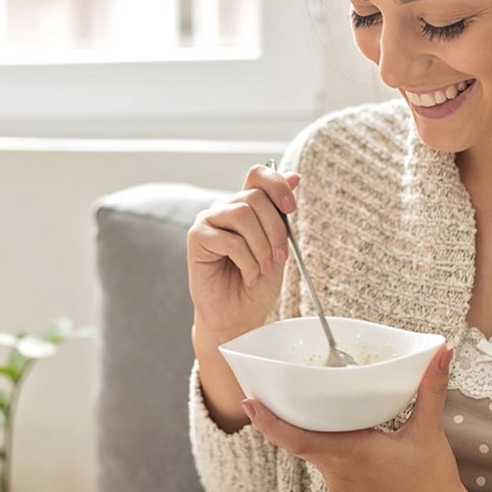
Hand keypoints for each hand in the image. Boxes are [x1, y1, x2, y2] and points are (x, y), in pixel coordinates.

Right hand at [186, 163, 300, 339]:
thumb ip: (281, 213)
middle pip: (254, 197)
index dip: (277, 185)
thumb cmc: (257, 283)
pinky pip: (229, 239)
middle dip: (275, 230)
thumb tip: (294, 176)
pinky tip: (247, 274)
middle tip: (278, 257)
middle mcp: (225, 208)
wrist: (239, 316)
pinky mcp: (197, 237)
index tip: (291, 207)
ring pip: (242, 214)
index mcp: (245, 206)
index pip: (257, 175)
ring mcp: (208, 221)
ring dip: (261, 247)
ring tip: (262, 268)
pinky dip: (246, 260)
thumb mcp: (278, 245)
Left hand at [241, 344, 479, 491]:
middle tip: (278, 396)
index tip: (248, 403)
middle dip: (292, 420)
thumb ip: (431, 390)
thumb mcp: (429, 432)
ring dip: (320, 437)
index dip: (268, 422)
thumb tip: (441, 355)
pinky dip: (334, 454)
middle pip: (303, 443)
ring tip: (329, 415)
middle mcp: (338, 475)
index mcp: (351, 453)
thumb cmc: (434, 484)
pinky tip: (354, 444)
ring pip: (318, 457)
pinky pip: (331, 472)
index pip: (296, 438)